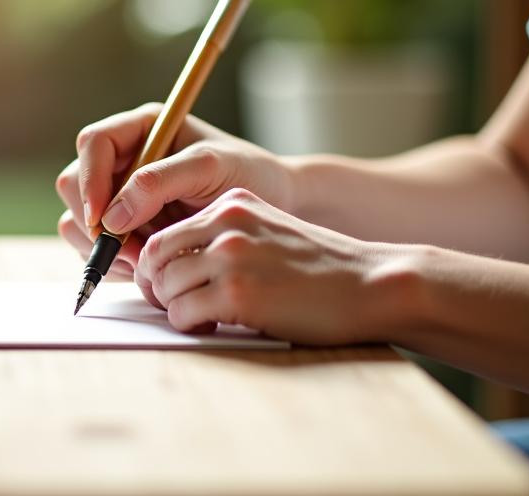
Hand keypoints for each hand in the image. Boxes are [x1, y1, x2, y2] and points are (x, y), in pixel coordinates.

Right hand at [55, 103, 292, 281]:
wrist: (273, 203)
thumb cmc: (248, 175)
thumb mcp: (210, 169)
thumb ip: (160, 183)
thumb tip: (112, 216)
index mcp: (141, 129)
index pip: (93, 144)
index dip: (90, 179)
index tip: (102, 218)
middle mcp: (123, 159)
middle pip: (74, 184)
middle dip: (95, 222)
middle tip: (132, 250)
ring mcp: (120, 194)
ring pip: (78, 220)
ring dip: (104, 247)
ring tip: (147, 260)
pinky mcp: (124, 226)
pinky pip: (95, 246)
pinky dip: (114, 262)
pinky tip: (147, 265)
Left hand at [135, 188, 408, 343]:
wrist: (373, 285)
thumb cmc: (324, 269)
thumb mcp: (270, 231)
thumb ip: (227, 237)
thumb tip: (174, 266)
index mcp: (232, 203)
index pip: (166, 232)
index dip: (156, 264)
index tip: (163, 284)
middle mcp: (227, 223)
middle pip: (156, 256)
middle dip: (155, 286)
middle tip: (169, 305)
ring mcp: (231, 256)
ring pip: (166, 286)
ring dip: (173, 308)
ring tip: (198, 316)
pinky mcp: (238, 293)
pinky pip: (183, 313)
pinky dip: (188, 324)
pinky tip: (212, 325)